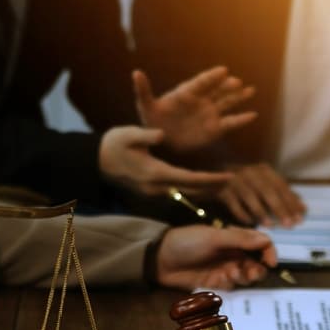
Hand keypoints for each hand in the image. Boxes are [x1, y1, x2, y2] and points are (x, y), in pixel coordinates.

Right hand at [98, 125, 230, 195]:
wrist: (96, 162)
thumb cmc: (113, 144)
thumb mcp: (128, 134)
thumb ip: (146, 134)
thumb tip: (161, 134)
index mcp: (154, 172)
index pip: (189, 178)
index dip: (210, 179)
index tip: (228, 177)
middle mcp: (157, 187)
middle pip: (191, 191)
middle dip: (212, 188)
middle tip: (233, 182)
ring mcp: (154, 193)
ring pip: (185, 195)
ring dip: (204, 192)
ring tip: (223, 186)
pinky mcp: (151, 194)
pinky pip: (177, 195)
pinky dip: (192, 191)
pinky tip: (203, 188)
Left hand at [133, 66, 256, 152]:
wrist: (162, 140)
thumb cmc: (152, 120)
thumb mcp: (145, 106)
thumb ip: (143, 90)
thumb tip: (136, 73)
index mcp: (186, 93)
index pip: (201, 82)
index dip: (211, 77)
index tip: (223, 71)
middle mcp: (201, 100)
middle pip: (216, 90)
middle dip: (226, 87)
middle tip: (236, 82)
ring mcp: (209, 113)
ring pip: (226, 103)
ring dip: (237, 97)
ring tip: (250, 90)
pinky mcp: (214, 128)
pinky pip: (230, 123)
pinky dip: (241, 120)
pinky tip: (252, 115)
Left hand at [155, 224, 275, 289]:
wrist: (160, 260)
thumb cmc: (186, 242)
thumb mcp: (213, 238)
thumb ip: (240, 239)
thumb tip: (266, 240)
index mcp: (234, 238)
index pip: (261, 244)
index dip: (269, 253)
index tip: (271, 263)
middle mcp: (233, 253)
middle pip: (257, 263)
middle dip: (257, 269)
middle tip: (249, 273)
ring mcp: (225, 268)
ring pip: (246, 276)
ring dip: (244, 277)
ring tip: (231, 275)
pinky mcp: (216, 283)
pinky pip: (232, 287)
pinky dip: (231, 284)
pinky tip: (221, 280)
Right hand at [214, 163, 305, 226]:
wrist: (215, 179)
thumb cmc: (246, 184)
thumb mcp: (265, 185)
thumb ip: (283, 195)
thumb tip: (303, 208)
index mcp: (264, 170)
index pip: (281, 186)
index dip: (291, 202)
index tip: (300, 218)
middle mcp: (251, 173)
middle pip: (268, 191)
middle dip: (280, 209)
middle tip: (289, 225)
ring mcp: (236, 181)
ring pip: (251, 197)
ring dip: (262, 213)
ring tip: (271, 226)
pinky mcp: (224, 191)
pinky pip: (235, 205)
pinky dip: (243, 215)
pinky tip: (251, 224)